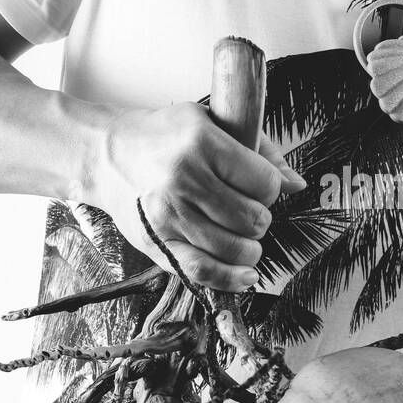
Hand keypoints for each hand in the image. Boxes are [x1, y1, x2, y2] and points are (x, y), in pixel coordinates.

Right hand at [83, 103, 306, 291]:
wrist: (106, 156)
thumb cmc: (160, 137)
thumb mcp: (210, 123)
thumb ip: (258, 150)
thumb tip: (297, 184)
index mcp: (202, 144)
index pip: (264, 183)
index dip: (270, 189)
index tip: (258, 188)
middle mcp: (184, 181)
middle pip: (253, 219)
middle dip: (259, 219)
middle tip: (247, 212)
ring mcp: (169, 216)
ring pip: (235, 249)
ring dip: (249, 249)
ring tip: (243, 239)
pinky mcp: (157, 242)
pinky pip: (203, 271)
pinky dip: (230, 279)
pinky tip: (245, 275)